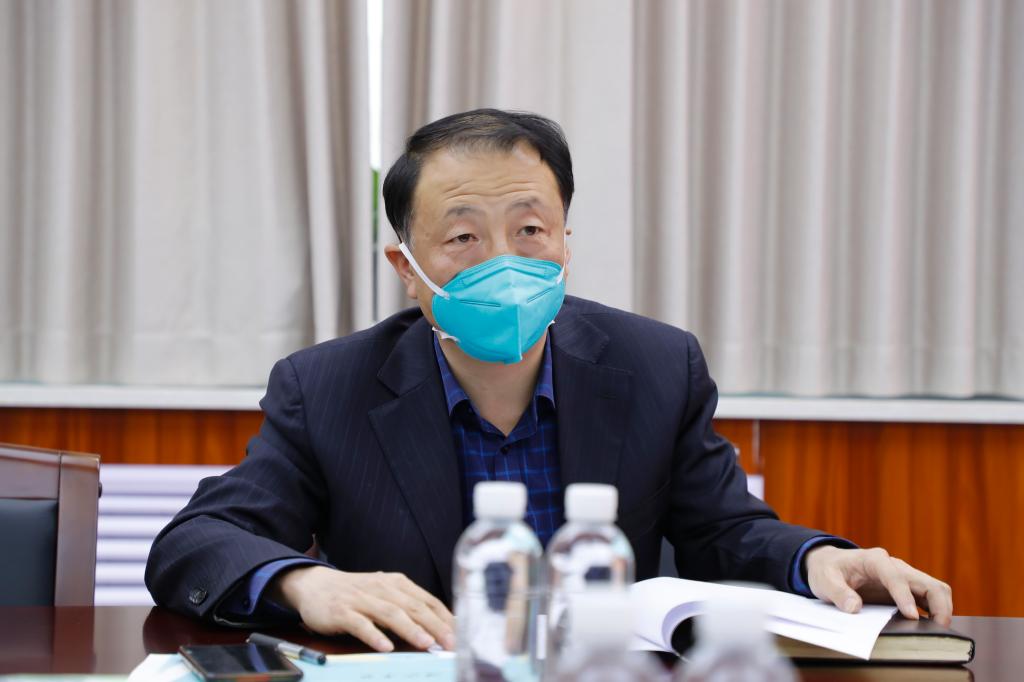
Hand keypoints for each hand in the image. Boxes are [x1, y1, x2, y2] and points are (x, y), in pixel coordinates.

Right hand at [269, 565, 455, 651]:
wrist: (315, 585)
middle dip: (435, 625)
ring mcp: (361, 599)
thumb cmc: (356, 594)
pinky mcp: (342, 611)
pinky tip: (385, 647)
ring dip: (410, 629)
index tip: (461, 633)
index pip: (427, 600)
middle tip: (451, 643)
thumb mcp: (384, 594)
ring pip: (391, 613)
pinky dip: (374, 635)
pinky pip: (360, 623)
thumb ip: (408, 607)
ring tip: (426, 644)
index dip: (445, 617)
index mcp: (396, 583)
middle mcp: (382, 587)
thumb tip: (439, 628)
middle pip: (413, 607)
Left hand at [805, 546, 952, 625]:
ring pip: (935, 589)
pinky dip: (935, 611)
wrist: (828, 564)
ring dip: (942, 609)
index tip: (911, 617)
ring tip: (939, 632)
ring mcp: (903, 577)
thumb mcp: (824, 580)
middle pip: (928, 582)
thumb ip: (838, 593)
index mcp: (874, 560)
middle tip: (938, 630)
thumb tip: (853, 607)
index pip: (896, 576)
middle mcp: (894, 566)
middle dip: (939, 605)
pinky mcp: (906, 589)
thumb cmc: (827, 570)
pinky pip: (928, 598)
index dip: (905, 597)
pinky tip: (931, 628)